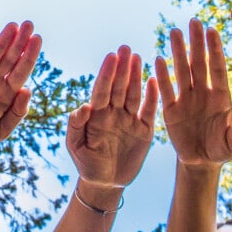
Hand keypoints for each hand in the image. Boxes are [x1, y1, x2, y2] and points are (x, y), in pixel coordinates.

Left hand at [66, 45, 158, 188]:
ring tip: (138, 57)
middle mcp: (113, 112)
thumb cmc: (87, 165)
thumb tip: (83, 106)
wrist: (105, 184)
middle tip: (125, 48)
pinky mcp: (144, 130)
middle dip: (122, 68)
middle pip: (119, 87)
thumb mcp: (75, 147)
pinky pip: (149, 110)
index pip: (102, 90)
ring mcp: (129, 120)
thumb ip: (75, 126)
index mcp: (96, 114)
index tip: (111, 57)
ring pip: (134, 94)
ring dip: (136, 76)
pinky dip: (153, 96)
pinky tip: (155, 80)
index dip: (106, 74)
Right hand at [155, 19, 231, 166]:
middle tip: (193, 20)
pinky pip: (166, 90)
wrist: (202, 162)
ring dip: (178, 52)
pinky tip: (158, 59)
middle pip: (199, 63)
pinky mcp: (171, 110)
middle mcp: (203, 92)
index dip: (215, 50)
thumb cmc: (222, 149)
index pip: (218, 68)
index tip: (213, 30)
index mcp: (221, 96)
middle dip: (196, 42)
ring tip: (174, 31)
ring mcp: (186, 99)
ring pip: (181, 71)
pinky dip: (162, 76)